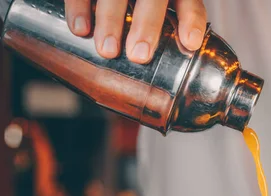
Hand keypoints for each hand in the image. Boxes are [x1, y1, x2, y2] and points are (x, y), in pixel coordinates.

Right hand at [64, 0, 206, 63]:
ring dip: (111, 19)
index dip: (191, 20)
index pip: (189, 2)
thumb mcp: (156, 27)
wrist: (111, 1)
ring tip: (107, 51)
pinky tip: (79, 30)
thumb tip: (156, 110)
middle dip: (147, 25)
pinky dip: (79, 6)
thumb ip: (158, 53)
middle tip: (139, 55)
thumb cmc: (138, 19)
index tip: (190, 43)